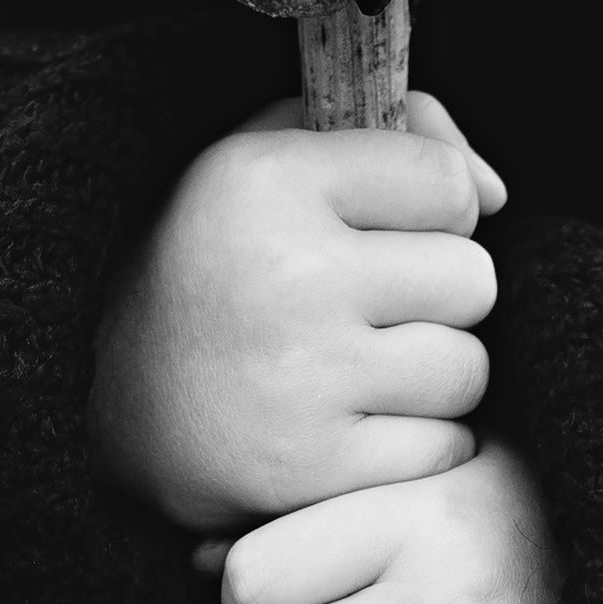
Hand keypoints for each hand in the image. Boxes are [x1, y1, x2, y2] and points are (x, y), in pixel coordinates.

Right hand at [89, 95, 505, 530]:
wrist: (105, 399)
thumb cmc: (217, 260)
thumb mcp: (274, 155)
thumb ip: (398, 132)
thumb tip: (497, 192)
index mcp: (272, 180)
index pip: (447, 184)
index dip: (429, 206)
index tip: (379, 226)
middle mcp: (291, 275)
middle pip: (473, 278)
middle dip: (438, 292)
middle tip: (374, 303)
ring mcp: (305, 382)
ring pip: (467, 367)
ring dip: (433, 370)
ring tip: (365, 362)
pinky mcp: (314, 472)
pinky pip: (442, 447)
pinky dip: (415, 441)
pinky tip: (358, 422)